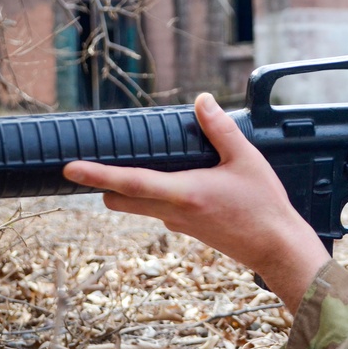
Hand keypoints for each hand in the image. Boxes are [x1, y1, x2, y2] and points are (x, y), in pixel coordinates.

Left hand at [62, 93, 329, 311]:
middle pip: (121, 201)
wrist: (277, 248)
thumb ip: (221, 129)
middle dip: (105, 184)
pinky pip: (160, 209)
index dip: (97, 174)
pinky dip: (156, 194)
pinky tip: (180, 177)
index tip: (70, 169)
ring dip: (131, 188)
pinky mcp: (189, 228)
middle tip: (93, 161)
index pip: (130, 183)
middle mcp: (174, 212)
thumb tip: (202, 100)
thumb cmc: (264, 206)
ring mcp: (179, 224)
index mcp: (184, 194)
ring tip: (142, 160)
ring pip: (140, 206)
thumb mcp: (247, 160)